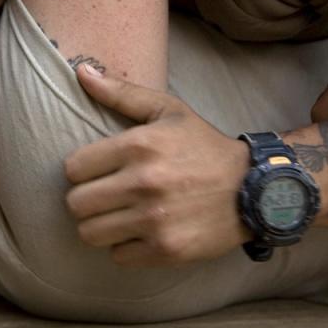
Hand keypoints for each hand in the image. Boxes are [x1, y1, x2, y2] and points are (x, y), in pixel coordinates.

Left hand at [63, 66, 250, 265]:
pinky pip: (118, 256)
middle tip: (103, 196)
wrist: (254, 188)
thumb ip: (120, 92)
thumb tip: (80, 71)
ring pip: (89, 234)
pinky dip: (124, 247)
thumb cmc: (203, 146)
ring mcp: (154, 219)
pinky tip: (139, 231)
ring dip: (100, 225)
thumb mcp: (167, 110)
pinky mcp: (166, 249)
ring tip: (117, 215)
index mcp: (137, 145)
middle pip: (76, 204)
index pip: (72, 168)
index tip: (96, 171)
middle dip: (85, 199)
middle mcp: (142, 183)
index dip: (81, 170)